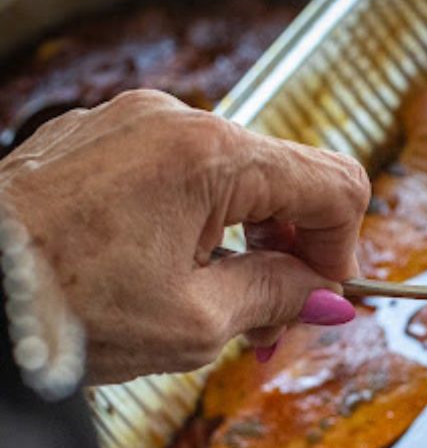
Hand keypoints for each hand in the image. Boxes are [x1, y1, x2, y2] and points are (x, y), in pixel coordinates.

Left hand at [0, 90, 369, 383]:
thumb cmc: (63, 310)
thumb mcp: (196, 323)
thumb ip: (279, 298)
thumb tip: (329, 298)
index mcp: (209, 155)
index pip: (333, 184)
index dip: (343, 249)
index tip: (323, 301)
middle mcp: (173, 121)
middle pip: (282, 180)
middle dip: (290, 253)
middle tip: (270, 327)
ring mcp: (129, 124)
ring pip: (230, 180)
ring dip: (243, 243)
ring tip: (217, 311)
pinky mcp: (94, 141)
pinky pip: (175, 176)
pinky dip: (193, 227)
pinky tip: (167, 279)